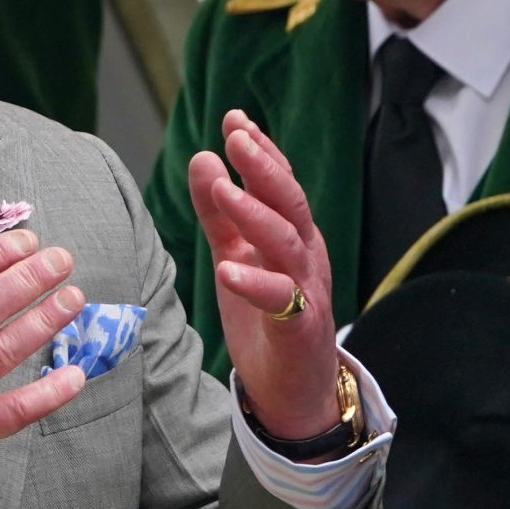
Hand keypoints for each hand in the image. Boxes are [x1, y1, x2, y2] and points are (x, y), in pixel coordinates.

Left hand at [188, 109, 340, 440]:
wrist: (294, 390)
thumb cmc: (266, 319)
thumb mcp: (236, 257)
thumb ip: (219, 213)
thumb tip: (202, 156)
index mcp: (293, 236)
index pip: (280, 183)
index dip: (261, 150)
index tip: (234, 118)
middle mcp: (306, 256)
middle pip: (290, 202)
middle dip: (264, 167)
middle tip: (237, 137)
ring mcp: (307, 290)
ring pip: (287, 242)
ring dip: (255, 213)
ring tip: (223, 189)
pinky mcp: (301, 327)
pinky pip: (281, 300)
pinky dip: (255, 283)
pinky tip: (227, 270)